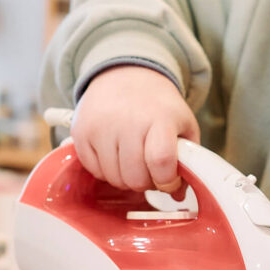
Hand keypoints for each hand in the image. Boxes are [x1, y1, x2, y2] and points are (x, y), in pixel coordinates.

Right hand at [73, 65, 199, 192]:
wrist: (125, 75)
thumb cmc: (157, 106)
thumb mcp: (183, 124)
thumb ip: (188, 160)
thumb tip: (178, 194)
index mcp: (159, 118)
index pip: (161, 162)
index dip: (167, 181)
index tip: (170, 180)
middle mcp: (127, 121)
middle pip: (135, 178)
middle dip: (147, 183)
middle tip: (150, 170)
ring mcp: (100, 127)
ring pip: (114, 179)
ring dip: (127, 178)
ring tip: (134, 160)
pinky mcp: (81, 132)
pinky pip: (95, 171)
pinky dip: (107, 171)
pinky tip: (116, 154)